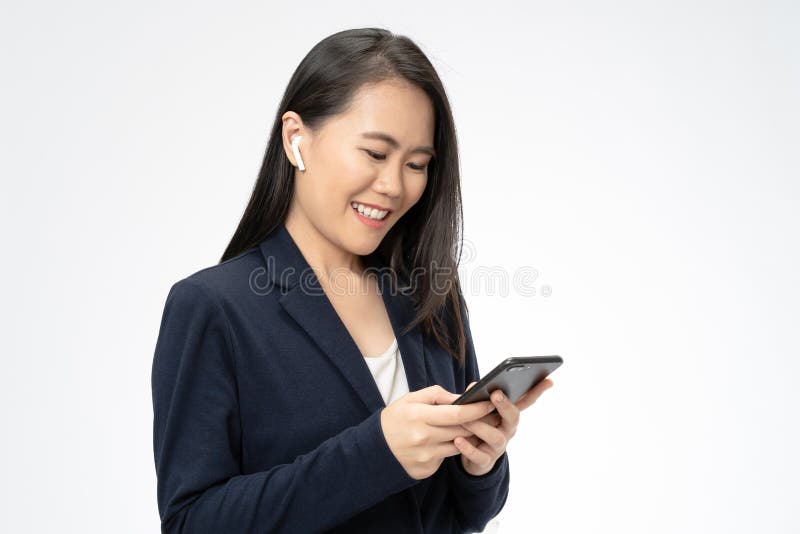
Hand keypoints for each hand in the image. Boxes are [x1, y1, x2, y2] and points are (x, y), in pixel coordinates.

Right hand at [381, 385, 496, 479]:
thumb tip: (461, 397)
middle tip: (490, 414)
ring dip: (468, 436)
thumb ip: (436, 395)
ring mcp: (425, 457)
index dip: (477, 409)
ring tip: (472, 426)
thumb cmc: (394, 420)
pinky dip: (450, 447)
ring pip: (458, 445)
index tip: (489, 403)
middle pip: (462, 430)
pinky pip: (446, 457)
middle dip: (478, 422)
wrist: (374, 450)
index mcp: (419, 416)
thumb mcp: (410, 399)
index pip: (458, 414)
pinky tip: (448, 441)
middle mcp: (423, 438)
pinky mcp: (426, 470)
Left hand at [454, 378, 553, 475]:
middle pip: (513, 417)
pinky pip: (479, 456)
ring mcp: (498, 446)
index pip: (526, 401)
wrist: (472, 457)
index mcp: (508, 415)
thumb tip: (475, 385)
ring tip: (467, 419)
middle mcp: (507, 430)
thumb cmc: (478, 427)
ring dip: (481, 426)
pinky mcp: (485, 460)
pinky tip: (459, 440)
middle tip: (495, 394)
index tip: (548, 380)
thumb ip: (477, 396)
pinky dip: (469, 448)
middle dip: (505, 405)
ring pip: (495, 437)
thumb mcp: (479, 410)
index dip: (538, 391)